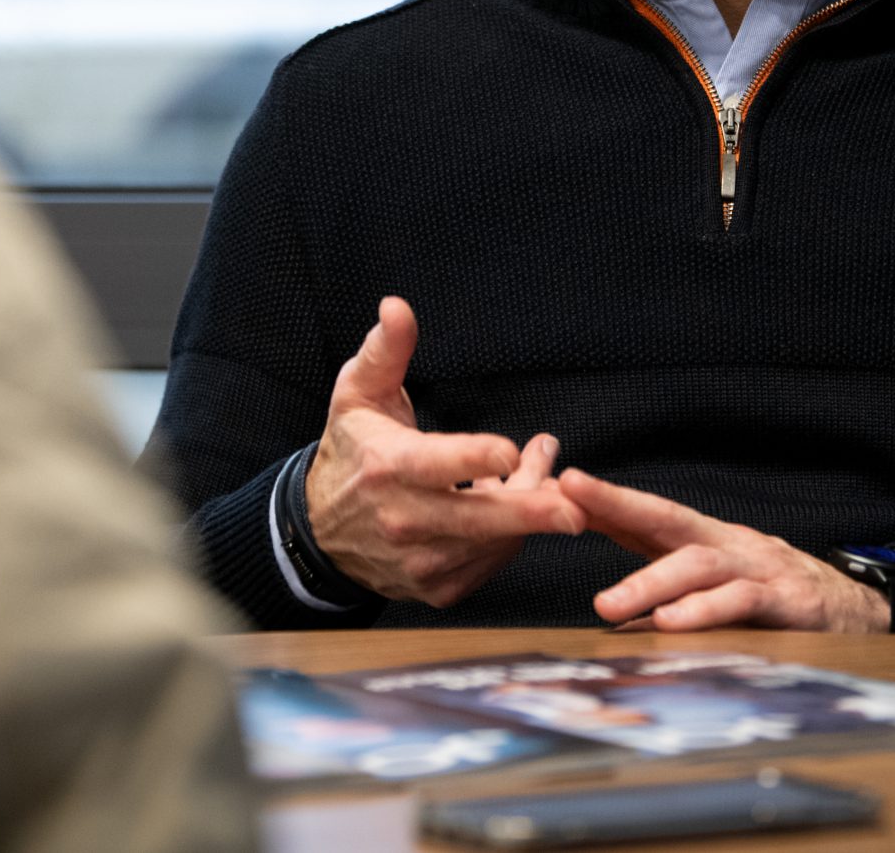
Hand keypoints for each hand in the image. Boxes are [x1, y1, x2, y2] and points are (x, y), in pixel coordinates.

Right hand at [306, 297, 583, 606]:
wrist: (320, 531)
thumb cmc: (351, 450)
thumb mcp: (358, 394)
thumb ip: (384, 351)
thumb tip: (396, 307)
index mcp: (385, 467)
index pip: (435, 465)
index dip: (475, 458)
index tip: (511, 451)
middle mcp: (401, 520)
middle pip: (475, 520)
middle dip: (528, 514)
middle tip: (574, 509)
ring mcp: (418, 561)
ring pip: (490, 542)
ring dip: (529, 513)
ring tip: (546, 475)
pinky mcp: (434, 588)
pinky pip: (487, 566)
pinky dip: (510, 539)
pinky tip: (517, 506)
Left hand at [561, 469, 889, 633]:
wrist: (861, 611)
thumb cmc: (775, 600)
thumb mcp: (719, 590)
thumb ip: (671, 594)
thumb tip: (611, 611)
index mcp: (707, 541)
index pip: (649, 514)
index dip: (605, 498)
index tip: (558, 485)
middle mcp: (730, 545)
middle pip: (667, 518)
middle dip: (615, 505)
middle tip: (566, 505)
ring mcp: (760, 569)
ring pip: (699, 565)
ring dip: (650, 581)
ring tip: (609, 603)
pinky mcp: (790, 602)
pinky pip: (743, 603)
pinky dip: (705, 612)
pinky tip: (671, 624)